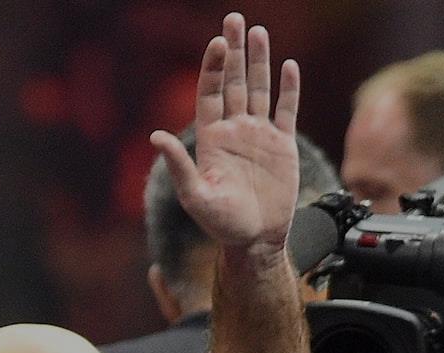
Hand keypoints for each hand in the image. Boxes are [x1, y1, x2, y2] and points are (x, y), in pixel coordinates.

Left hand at [150, 13, 299, 255]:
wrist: (255, 239)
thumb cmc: (221, 223)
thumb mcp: (195, 196)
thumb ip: (178, 165)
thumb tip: (155, 136)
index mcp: (211, 139)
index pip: (210, 93)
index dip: (212, 68)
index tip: (217, 42)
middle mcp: (234, 130)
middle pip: (233, 82)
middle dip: (234, 51)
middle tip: (234, 19)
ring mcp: (258, 135)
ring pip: (259, 89)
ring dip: (259, 62)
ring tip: (259, 32)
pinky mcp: (282, 145)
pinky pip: (285, 110)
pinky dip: (288, 89)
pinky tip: (289, 67)